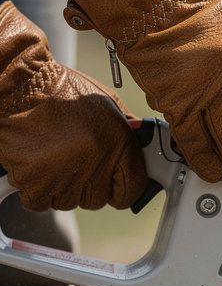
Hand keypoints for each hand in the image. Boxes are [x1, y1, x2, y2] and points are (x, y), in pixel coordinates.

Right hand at [0, 1, 146, 211]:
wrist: (16, 82)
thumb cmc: (58, 90)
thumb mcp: (106, 103)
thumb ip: (126, 130)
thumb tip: (141, 148)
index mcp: (119, 143)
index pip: (133, 189)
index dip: (123, 189)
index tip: (116, 186)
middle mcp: (95, 162)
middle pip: (98, 200)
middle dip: (88, 186)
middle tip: (74, 163)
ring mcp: (65, 175)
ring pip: (69, 202)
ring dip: (61, 187)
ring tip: (52, 157)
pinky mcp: (35, 183)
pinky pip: (40, 202)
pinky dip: (36, 190)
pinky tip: (35, 166)